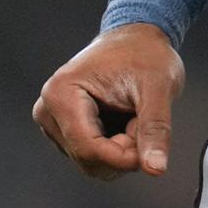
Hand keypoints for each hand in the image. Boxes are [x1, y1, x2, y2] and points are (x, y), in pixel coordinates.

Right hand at [32, 23, 184, 180]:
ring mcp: (54, 122)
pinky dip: (115, 147)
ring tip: (133, 113)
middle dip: (123, 149)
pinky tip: (123, 120)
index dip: (122, 157)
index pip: (88, 148)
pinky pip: (93, 156)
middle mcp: (48, 110)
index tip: (149, 149)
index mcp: (61, 93)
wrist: (138, 38)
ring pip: (91, 162)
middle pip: (88, 159)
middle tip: (143, 117)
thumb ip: (156, 128)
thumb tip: (156, 169)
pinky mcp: (65, 131)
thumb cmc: (146, 53)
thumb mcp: (159, 86)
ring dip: (120, 149)